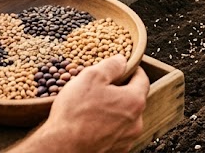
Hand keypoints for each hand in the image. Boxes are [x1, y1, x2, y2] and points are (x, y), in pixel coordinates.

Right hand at [16, 55, 149, 152]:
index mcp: (134, 101)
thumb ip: (111, 66)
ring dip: (114, 110)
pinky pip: (116, 133)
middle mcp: (136, 122)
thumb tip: (122, 60)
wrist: (61, 148)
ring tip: (93, 107)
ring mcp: (127, 139)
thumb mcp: (91, 77)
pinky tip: (92, 123)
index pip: (143, 79)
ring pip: (125, 117)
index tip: (124, 67)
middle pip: (134, 99)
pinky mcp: (116, 150)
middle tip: (102, 88)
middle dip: (121, 91)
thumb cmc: (75, 114)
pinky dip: (108, 126)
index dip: (133, 70)